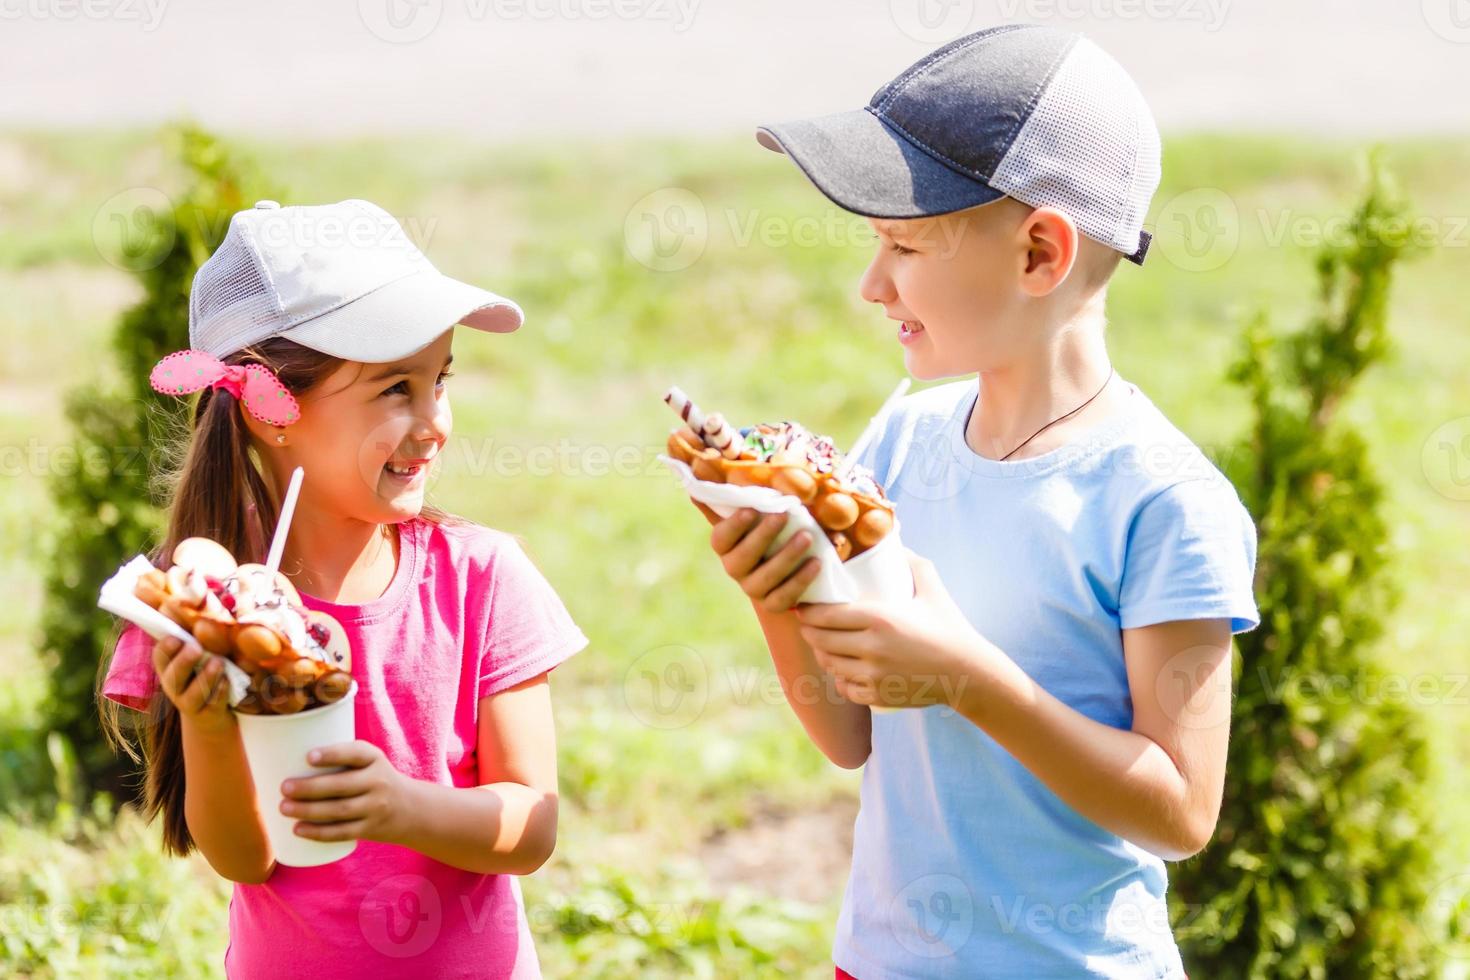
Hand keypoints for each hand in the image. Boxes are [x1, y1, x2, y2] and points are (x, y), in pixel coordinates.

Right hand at [151, 635, 232, 733]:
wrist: (210, 713)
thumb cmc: (205, 670)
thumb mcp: (200, 650)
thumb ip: (197, 629)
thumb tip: (199, 589)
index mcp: (169, 666)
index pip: (160, 656)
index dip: (165, 648)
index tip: (175, 638)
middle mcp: (174, 685)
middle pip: (172, 675)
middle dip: (183, 661)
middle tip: (196, 648)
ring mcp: (188, 702)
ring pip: (193, 693)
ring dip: (205, 676)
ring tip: (217, 662)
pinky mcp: (207, 714)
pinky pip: (212, 704)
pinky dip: (220, 691)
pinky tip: (227, 681)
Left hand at [280, 740, 411, 844]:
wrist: (410, 808)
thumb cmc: (373, 779)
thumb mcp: (369, 762)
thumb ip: (339, 758)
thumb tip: (284, 756)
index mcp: (375, 759)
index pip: (356, 753)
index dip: (333, 754)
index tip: (308, 757)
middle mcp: (378, 782)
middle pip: (342, 785)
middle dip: (310, 788)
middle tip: (284, 787)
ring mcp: (376, 807)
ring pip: (339, 810)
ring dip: (309, 810)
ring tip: (283, 808)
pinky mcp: (370, 829)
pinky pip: (342, 832)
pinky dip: (318, 832)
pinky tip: (298, 830)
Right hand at [704, 506, 821, 613]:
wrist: (791, 566)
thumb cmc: (772, 528)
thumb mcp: (759, 511)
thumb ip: (737, 495)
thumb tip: (703, 466)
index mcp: (726, 546)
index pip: (720, 539)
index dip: (733, 526)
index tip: (751, 510)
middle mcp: (735, 568)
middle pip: (742, 558)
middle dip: (763, 537)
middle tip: (783, 516)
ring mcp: (753, 588)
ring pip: (765, 579)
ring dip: (786, 557)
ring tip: (807, 537)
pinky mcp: (773, 604)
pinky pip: (784, 598)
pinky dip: (800, 581)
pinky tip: (816, 563)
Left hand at [795, 553, 995, 708]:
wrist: (969, 672)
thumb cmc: (950, 627)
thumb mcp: (932, 589)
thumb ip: (913, 563)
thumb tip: (896, 543)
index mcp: (880, 618)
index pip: (826, 615)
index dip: (808, 612)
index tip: (804, 607)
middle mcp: (872, 647)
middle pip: (821, 640)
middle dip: (810, 632)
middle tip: (809, 625)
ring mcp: (874, 674)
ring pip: (830, 665)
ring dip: (823, 654)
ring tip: (823, 645)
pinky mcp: (879, 695)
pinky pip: (845, 688)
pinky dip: (841, 678)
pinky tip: (843, 670)